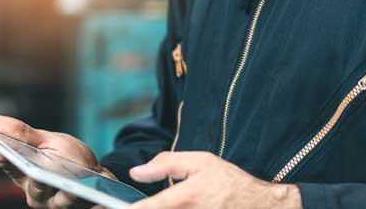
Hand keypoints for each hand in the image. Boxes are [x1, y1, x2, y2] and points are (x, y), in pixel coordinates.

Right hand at [0, 115, 115, 207]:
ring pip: (57, 199)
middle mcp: (38, 194)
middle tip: (36, 172)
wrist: (97, 177)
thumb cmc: (69, 158)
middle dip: (35, 179)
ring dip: (61, 193)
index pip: (12, 167)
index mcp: (27, 176)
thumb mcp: (49, 142)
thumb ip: (24, 135)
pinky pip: (76, 203)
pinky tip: (81, 190)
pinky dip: (76, 197)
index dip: (5, 160)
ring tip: (69, 188)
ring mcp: (55, 203)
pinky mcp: (75, 206)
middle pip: (34, 187)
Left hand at [128, 151, 301, 208]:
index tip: (107, 207)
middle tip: (116, 205)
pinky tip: (170, 206)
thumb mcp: (202, 162)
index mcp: (185, 197)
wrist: (257, 205)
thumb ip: (167, 164)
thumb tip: (137, 171)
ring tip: (148, 204)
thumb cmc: (229, 182)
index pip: (146, 208)